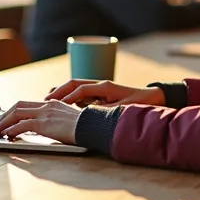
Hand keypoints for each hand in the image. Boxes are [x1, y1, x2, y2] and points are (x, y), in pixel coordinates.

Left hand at [0, 100, 80, 143]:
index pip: (27, 104)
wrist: (93, 127)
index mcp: (52, 104)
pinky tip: (7, 135)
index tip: (7, 120)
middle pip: (18, 106)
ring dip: (3, 123)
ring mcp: (44, 113)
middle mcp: (46, 105)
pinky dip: (12, 129)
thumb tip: (48, 129)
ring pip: (16, 113)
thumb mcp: (69, 121)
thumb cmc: (86, 127)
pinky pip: (22, 125)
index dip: (14, 112)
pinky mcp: (44, 123)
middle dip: (5, 115)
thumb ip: (57, 122)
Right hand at [45, 79, 164, 107]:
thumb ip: (106, 111)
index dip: (67, 96)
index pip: (80, 88)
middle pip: (74, 83)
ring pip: (76, 87)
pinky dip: (70, 97)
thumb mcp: (124, 109)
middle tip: (45, 100)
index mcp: (104, 86)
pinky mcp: (101, 93)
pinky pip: (82, 93)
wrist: (154, 97)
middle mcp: (100, 84)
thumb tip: (89, 115)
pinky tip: (64, 104)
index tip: (56, 105)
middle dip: (58, 91)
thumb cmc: (140, 102)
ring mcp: (100, 88)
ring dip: (62, 93)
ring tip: (49, 101)